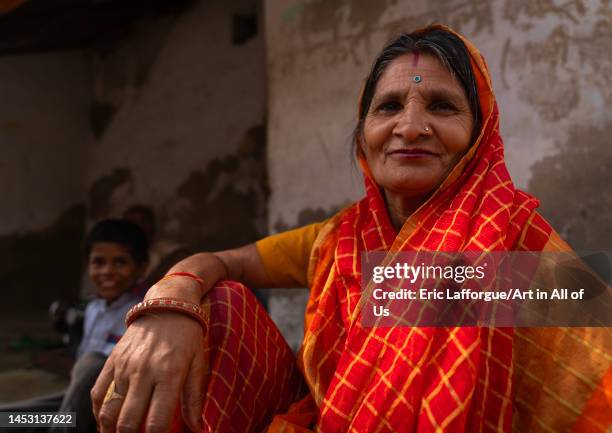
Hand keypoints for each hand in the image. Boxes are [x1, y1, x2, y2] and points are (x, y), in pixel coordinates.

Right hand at [91, 313, 206, 432]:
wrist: (167, 304)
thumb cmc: (187, 335)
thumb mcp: (198, 362)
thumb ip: (194, 396)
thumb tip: (196, 427)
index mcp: (169, 374)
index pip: (156, 421)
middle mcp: (143, 372)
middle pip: (127, 421)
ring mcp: (124, 366)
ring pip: (108, 410)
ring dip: (109, 430)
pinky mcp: (112, 360)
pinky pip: (97, 393)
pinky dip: (98, 412)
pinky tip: (106, 422)